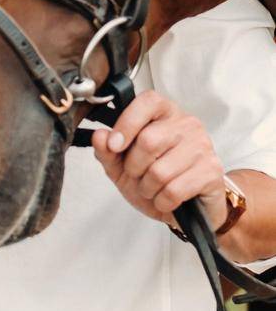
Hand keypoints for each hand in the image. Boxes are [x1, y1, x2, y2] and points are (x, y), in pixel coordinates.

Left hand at [92, 92, 227, 232]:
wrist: (188, 208)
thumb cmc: (155, 180)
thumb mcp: (122, 166)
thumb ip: (107, 151)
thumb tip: (99, 136)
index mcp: (164, 113)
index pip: (148, 102)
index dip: (126, 123)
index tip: (114, 145)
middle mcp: (187, 124)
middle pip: (148, 141)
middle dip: (134, 167)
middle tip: (138, 175)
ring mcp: (202, 146)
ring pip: (160, 171)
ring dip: (148, 188)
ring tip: (154, 188)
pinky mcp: (211, 171)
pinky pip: (174, 190)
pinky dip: (162, 201)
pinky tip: (167, 199)